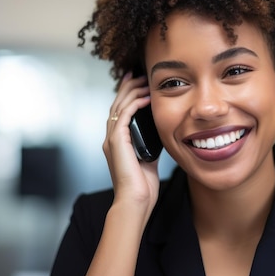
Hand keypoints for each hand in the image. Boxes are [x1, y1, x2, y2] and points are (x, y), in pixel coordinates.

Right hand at [103, 72, 159, 217]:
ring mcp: (112, 139)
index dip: (128, 94)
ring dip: (132, 91)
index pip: (120, 111)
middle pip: (117, 104)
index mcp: (118, 141)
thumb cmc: (143, 186)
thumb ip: (151, 143)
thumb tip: (162, 130)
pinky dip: (134, 104)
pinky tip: (145, 97)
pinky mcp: (116, 142)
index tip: (138, 82)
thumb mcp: (150, 158)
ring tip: (144, 81)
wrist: (136, 202)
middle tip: (139, 73)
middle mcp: (111, 138)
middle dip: (128, 87)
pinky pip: (123, 116)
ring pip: (119, 106)